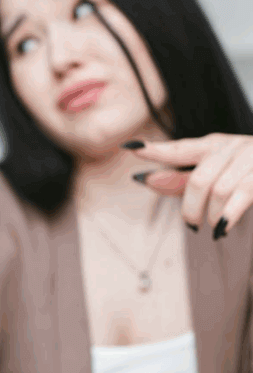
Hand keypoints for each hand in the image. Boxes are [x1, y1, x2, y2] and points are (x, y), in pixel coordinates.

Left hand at [126, 134, 252, 237]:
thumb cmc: (249, 175)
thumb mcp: (216, 174)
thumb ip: (181, 179)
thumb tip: (144, 179)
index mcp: (216, 144)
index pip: (180, 148)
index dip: (156, 150)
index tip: (131, 147)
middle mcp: (234, 147)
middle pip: (199, 179)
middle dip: (190, 207)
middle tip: (191, 225)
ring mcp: (252, 158)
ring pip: (219, 190)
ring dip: (210, 214)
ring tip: (212, 226)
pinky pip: (240, 196)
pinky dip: (227, 215)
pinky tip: (222, 227)